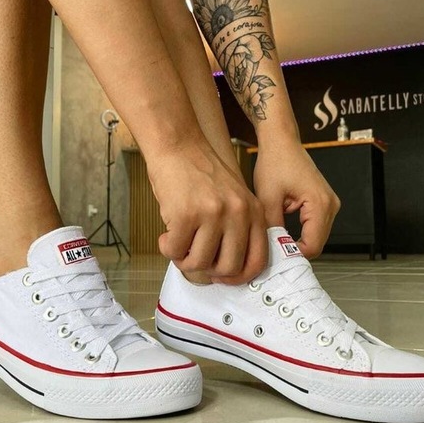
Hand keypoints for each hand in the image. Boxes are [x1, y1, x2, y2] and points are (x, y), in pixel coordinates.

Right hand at [148, 141, 267, 283]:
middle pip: (228, 268)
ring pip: (199, 263)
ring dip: (184, 260)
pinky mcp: (186, 214)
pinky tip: (165, 235)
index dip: (239, 277)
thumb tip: (228, 270)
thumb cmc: (202, 173)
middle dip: (208, 271)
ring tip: (177, 244)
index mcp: (254, 211)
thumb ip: (238, 227)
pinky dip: (167, 248)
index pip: (257, 260)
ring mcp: (212, 214)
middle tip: (194, 258)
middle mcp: (238, 213)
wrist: (178, 145)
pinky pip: (175, 250)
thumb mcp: (235, 197)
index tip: (223, 276)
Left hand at [253, 139, 339, 258]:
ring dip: (296, 241)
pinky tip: (282, 231)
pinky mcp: (323, 203)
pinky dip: (299, 233)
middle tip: (271, 251)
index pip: (313, 246)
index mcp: (321, 204)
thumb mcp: (268, 199)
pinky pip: (313, 227)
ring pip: (315, 237)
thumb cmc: (275, 162)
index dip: (293, 255)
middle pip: (316, 244)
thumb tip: (271, 251)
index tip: (274, 256)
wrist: (281, 142)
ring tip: (275, 239)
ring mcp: (329, 204)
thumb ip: (272, 228)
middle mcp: (330, 205)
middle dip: (294, 249)